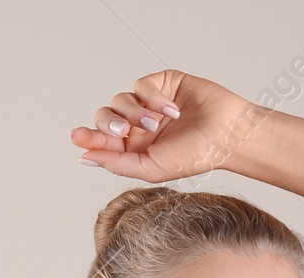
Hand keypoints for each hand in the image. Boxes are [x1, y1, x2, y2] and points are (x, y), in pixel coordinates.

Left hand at [69, 70, 253, 183]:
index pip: (103, 141)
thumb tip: (85, 158)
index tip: (76, 137)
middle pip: (105, 117)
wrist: (227, 134)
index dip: (88, 138)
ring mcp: (149, 104)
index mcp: (135, 148)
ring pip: (120, 100)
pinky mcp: (162, 84)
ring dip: (133, 112)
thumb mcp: (151, 168)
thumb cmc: (195, 156)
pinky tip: (171, 110)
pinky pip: (141, 86)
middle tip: (119, 132)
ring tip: (155, 123)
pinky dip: (152, 97)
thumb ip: (117, 163)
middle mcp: (139, 126)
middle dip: (107, 124)